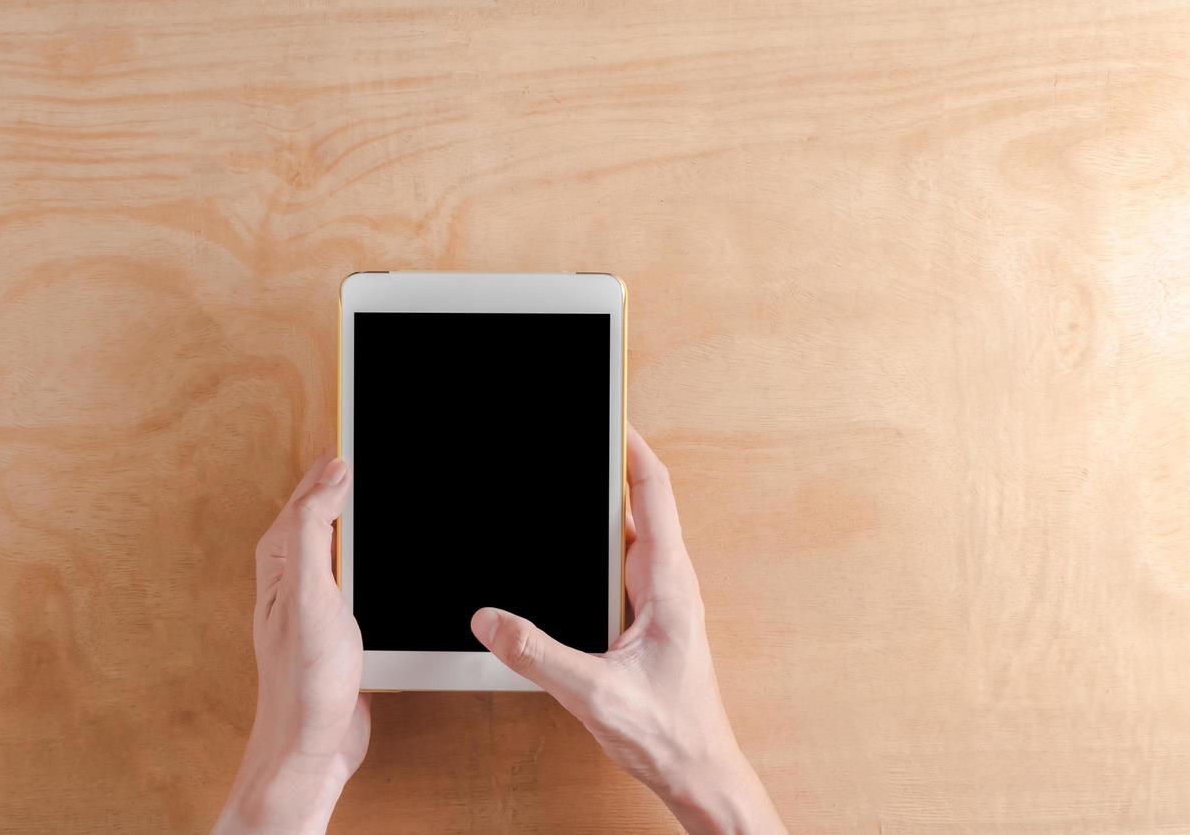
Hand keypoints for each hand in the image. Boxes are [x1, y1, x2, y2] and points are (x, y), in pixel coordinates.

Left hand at [214, 452, 367, 834]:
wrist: (311, 747)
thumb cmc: (304, 681)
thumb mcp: (310, 593)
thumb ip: (316, 529)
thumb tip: (332, 473)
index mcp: (281, 558)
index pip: (309, 492)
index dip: (334, 464)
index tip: (363, 435)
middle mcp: (295, 575)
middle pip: (324, 514)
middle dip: (345, 485)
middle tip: (373, 455)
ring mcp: (318, 600)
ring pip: (343, 545)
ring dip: (362, 524)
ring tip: (380, 496)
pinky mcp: (339, 625)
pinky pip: (358, 578)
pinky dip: (374, 563)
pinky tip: (391, 566)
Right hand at [470, 424, 786, 834]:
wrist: (699, 773)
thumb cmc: (672, 735)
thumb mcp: (594, 694)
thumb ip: (537, 654)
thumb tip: (490, 619)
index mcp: (668, 585)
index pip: (654, 494)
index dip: (632, 448)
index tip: (609, 415)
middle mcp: (668, 584)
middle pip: (640, 505)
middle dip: (609, 467)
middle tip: (575, 437)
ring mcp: (660, 601)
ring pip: (628, 537)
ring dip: (602, 509)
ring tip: (566, 481)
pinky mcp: (648, 620)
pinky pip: (621, 567)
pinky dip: (596, 547)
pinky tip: (568, 553)